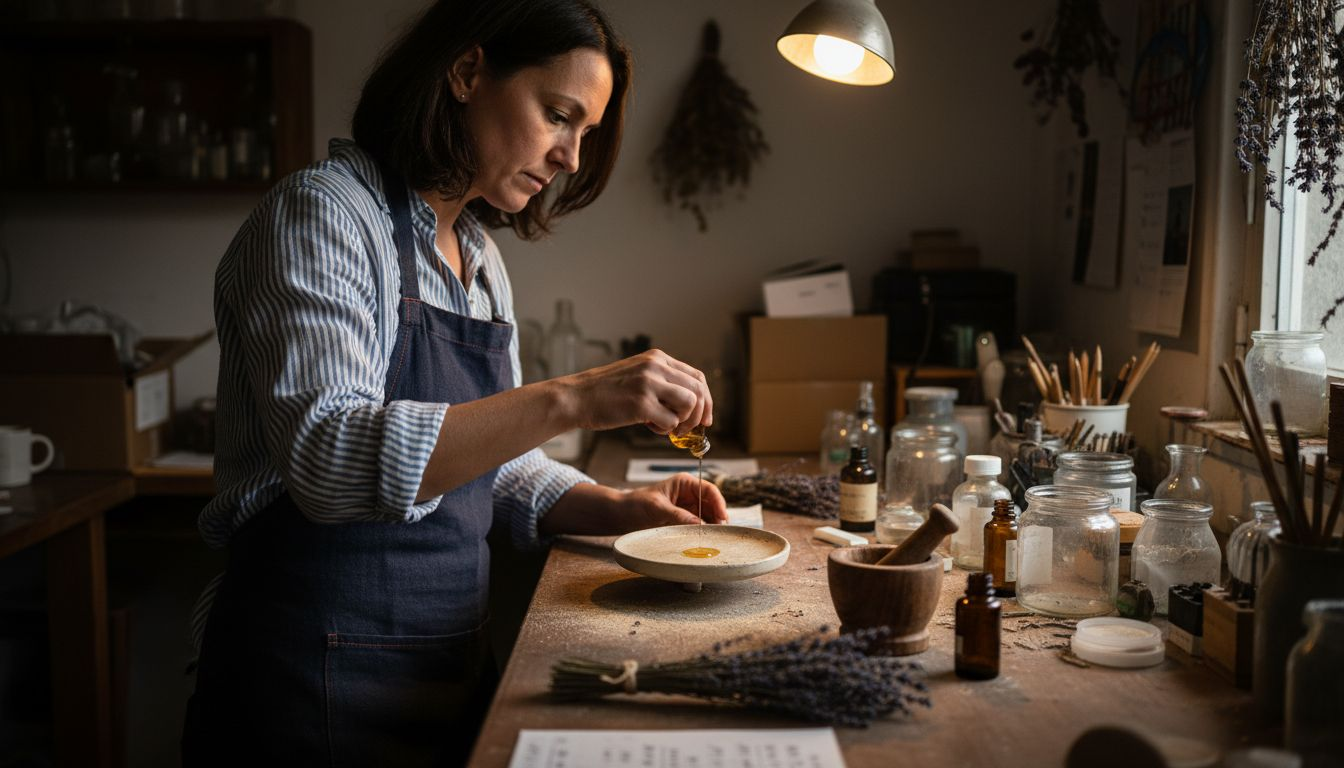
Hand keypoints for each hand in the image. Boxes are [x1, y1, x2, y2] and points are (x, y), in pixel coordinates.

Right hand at [557, 349, 711, 435]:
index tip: (704, 418)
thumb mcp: (637, 375)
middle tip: (689, 429)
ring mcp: (648, 384)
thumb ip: (662, 383)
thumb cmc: (605, 392)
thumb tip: (691, 405)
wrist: (575, 397)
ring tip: (665, 426)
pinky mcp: (640, 404)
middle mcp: (655, 367)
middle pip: (698, 390)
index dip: (706, 400)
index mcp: (657, 358)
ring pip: (689, 404)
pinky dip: (665, 430)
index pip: (697, 377)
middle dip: (699, 415)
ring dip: (683, 422)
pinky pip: (670, 421)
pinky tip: (649, 426)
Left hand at [615, 473, 727, 530]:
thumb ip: (678, 515)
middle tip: (721, 533)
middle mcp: (690, 494)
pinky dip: (703, 532)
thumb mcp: (657, 508)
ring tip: (715, 539)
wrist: (622, 515)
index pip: (709, 490)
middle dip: (717, 517)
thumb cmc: (636, 504)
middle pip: (712, 505)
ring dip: (711, 526)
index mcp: (685, 483)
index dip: (719, 502)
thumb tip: (699, 525)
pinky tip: (705, 540)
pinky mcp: (684, 521)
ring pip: (708, 517)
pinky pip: (698, 526)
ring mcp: (688, 508)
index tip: (723, 517)